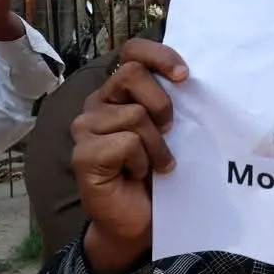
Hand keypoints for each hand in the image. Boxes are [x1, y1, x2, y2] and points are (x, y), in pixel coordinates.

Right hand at [73, 38, 189, 271]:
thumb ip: (171, 102)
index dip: (159, 55)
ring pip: (134, 115)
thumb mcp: (172, 131)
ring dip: (155, 145)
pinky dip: (141, 162)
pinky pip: (126, 143)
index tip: (184, 76)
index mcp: (119, 92)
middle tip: (169, 130)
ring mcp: (85, 128)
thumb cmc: (157, 174)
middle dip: (161, 103)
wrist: (141, 221)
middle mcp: (97, 104)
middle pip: (132, 73)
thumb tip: (191, 78)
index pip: (132, 51)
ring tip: (152, 164)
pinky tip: (134, 175)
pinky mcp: (82, 154)